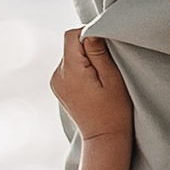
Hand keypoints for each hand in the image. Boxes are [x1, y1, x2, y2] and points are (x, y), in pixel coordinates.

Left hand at [51, 27, 133, 144]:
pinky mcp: (58, 88)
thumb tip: (90, 32)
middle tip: (105, 65)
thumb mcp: (112, 78)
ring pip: (70, 56)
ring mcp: (55, 83)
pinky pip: (69, 68)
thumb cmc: (115, 111)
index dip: (89, 34)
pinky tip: (92, 84)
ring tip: (99, 77)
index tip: (105, 47)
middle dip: (88, 48)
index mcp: (70, 71)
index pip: (72, 35)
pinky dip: (80, 69)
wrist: (104, 138)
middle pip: (70, 45)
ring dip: (84, 59)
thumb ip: (98, 53)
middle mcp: (57, 75)